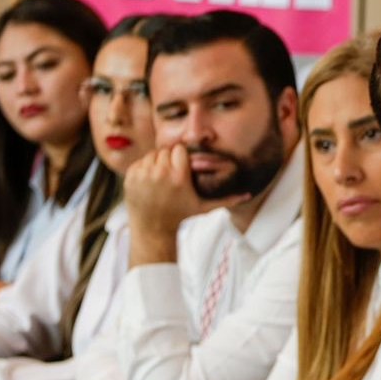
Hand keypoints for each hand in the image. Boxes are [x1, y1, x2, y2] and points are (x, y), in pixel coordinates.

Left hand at [124, 145, 249, 264]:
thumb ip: (227, 199)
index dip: (182, 156)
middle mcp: (160, 174)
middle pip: (166, 150)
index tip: (183, 164)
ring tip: (163, 174)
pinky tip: (152, 179)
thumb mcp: (204, 208)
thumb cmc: (180, 216)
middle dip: (170, 158)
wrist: (153, 229)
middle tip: (173, 169)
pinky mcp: (131, 177)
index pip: (180, 150)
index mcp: (178, 178)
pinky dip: (145, 167)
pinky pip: (140, 161)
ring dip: (158, 161)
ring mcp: (143, 175)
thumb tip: (249, 194)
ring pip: (152, 154)